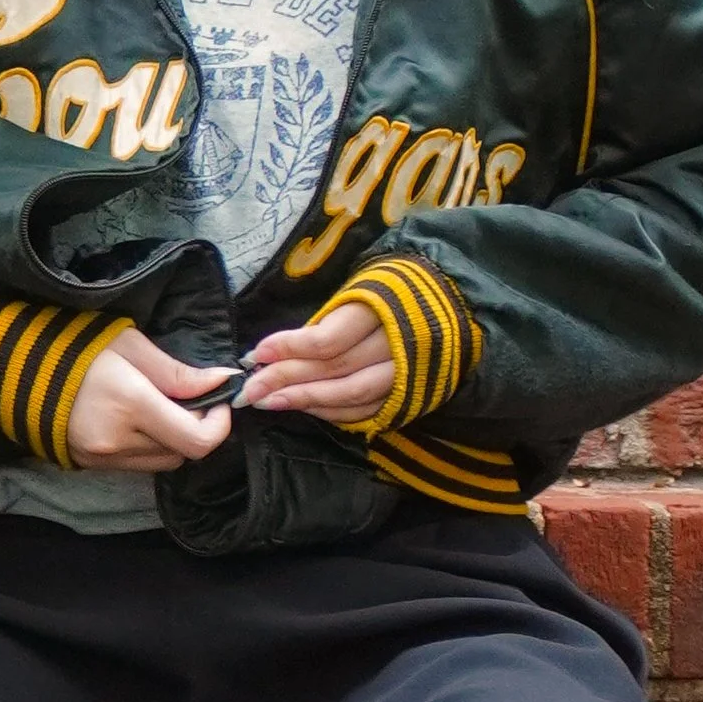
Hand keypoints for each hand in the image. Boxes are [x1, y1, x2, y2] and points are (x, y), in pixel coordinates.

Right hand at [64, 333, 235, 468]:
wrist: (15, 370)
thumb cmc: (75, 347)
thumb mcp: (130, 345)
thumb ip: (177, 371)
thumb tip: (222, 382)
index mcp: (131, 405)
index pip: (197, 440)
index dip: (219, 425)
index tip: (217, 401)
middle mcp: (118, 440)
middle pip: (184, 452)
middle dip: (195, 427)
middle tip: (186, 398)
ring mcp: (103, 458)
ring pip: (163, 461)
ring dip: (172, 439)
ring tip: (158, 407)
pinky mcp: (92, 465)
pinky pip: (138, 464)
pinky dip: (149, 446)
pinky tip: (135, 420)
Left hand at [236, 300, 397, 428]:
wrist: (452, 303)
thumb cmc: (395, 290)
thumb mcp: (363, 290)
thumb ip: (326, 322)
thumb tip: (275, 352)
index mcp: (386, 308)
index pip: (330, 338)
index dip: (290, 348)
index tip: (256, 353)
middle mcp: (399, 345)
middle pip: (335, 368)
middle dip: (287, 379)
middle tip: (250, 389)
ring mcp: (409, 374)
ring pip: (350, 394)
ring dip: (306, 400)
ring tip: (268, 402)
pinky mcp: (411, 395)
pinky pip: (366, 410)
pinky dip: (332, 411)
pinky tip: (304, 407)